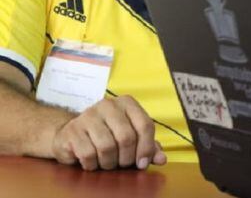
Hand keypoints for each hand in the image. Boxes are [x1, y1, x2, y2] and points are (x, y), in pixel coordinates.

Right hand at [51, 95, 166, 170]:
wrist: (73, 134)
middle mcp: (108, 105)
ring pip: (107, 147)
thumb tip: (161, 159)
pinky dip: (93, 164)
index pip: (145, 125)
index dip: (146, 148)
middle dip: (127, 158)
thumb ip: (149, 147)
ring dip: (109, 163)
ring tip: (108, 163)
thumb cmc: (108, 135)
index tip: (142, 163)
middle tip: (123, 164)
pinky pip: (88, 154)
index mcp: (127, 103)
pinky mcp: (72, 130)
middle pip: (127, 137)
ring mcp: (88, 115)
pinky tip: (92, 162)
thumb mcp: (131, 138)